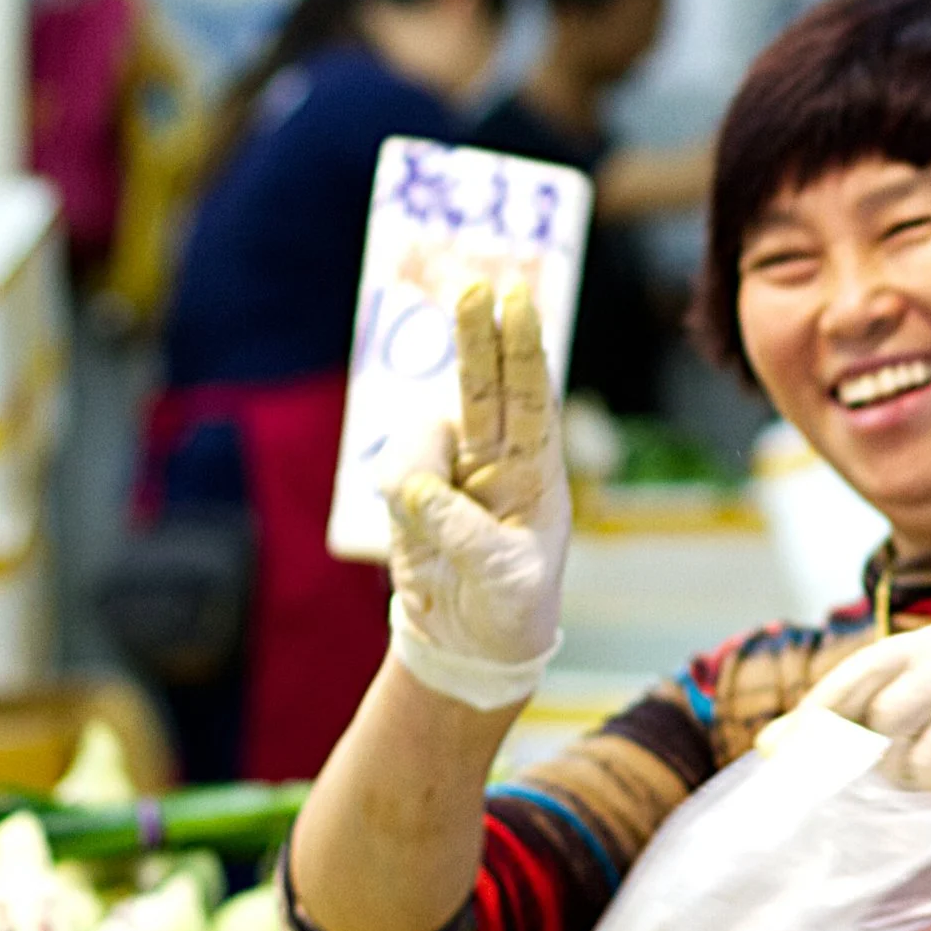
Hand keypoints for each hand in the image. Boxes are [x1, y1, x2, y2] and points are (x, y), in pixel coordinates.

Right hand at [385, 281, 569, 710]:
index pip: (531, 399)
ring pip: (424, 436)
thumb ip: (467, 534)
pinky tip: (420, 542)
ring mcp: (450, 469)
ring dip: (422, 476)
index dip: (524, 350)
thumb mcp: (506, 580)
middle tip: (475, 287)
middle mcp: (496, 457)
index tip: (518, 301)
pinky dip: (401, 504)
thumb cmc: (511, 608)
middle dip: (477, 336)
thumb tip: (419, 490)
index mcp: (538, 471)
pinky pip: (392, 476)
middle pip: (484, 383)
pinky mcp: (411, 489)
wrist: (470, 642)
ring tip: (439, 534)